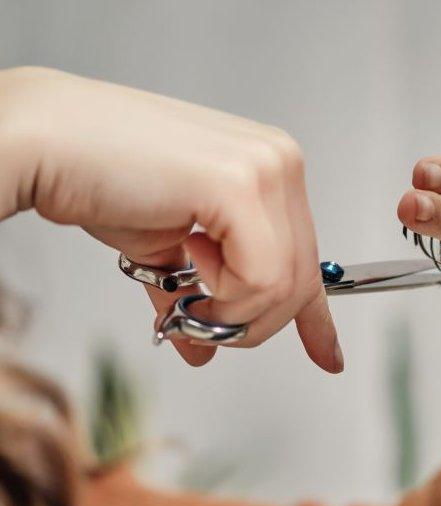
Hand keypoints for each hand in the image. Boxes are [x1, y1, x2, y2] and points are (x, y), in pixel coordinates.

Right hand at [0, 67, 339, 371]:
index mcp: (270, 169)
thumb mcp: (164, 249)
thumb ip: (196, 293)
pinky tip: (184, 255)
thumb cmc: (97, 179)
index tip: (327, 357)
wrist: (44, 144)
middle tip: (196, 320)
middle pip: (300, 280)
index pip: (309, 257)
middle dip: (249, 322)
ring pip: (283, 286)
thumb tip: (203, 350)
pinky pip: (260, 278)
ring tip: (182, 284)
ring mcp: (266, 168)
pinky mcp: (240, 184)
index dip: (316, 317)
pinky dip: (221, 295)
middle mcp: (279, 161)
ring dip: (227, 311)